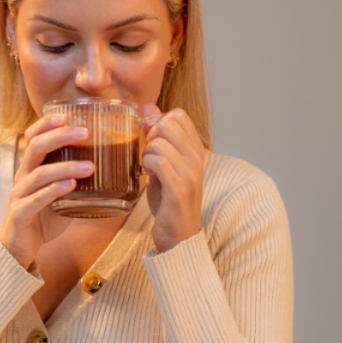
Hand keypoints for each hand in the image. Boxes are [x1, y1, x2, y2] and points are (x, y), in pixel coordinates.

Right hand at [0, 114, 94, 268]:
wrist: (20, 248)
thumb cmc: (43, 217)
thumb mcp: (61, 195)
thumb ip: (78, 181)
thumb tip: (115, 170)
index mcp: (31, 168)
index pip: (32, 138)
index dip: (45, 124)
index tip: (65, 115)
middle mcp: (22, 177)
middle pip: (35, 148)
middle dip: (60, 137)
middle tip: (85, 132)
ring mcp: (19, 195)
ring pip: (39, 174)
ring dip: (66, 166)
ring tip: (90, 166)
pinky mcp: (21, 214)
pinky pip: (36, 199)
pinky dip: (54, 190)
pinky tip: (71, 186)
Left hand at [142, 104, 204, 252]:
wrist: (177, 235)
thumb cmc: (168, 199)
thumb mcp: (163, 163)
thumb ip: (158, 136)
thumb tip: (149, 107)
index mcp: (194, 149)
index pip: (179, 114)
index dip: (158, 122)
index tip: (151, 140)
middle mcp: (196, 158)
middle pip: (168, 123)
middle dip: (150, 136)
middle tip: (148, 156)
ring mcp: (190, 173)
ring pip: (160, 142)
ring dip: (145, 154)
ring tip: (147, 168)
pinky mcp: (180, 188)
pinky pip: (158, 162)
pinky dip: (147, 166)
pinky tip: (147, 175)